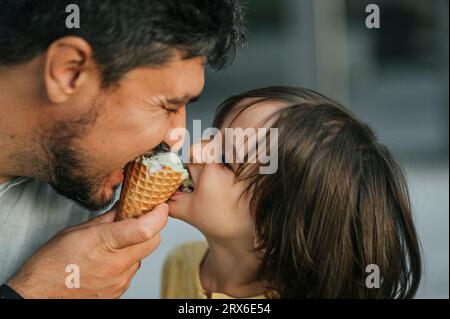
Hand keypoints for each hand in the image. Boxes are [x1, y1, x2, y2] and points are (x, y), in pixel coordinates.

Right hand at [7, 203, 168, 297]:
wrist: (38, 295)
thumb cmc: (52, 263)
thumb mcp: (77, 231)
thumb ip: (106, 219)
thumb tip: (124, 208)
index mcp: (106, 243)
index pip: (146, 229)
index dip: (159, 216)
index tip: (160, 206)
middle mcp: (118, 265)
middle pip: (153, 242)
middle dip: (151, 228)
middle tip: (139, 220)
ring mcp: (119, 281)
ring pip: (142, 256)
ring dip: (136, 246)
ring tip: (114, 243)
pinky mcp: (118, 292)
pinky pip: (131, 270)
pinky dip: (126, 261)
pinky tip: (108, 259)